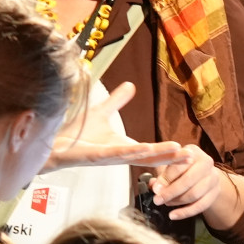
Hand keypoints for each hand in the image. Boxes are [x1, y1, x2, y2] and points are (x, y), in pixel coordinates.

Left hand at [43, 81, 188, 171]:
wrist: (51, 143)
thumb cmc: (75, 135)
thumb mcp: (101, 113)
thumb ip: (117, 101)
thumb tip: (131, 85)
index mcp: (122, 148)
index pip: (151, 151)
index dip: (168, 151)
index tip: (189, 150)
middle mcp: (118, 155)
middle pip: (150, 157)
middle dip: (171, 157)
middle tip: (192, 156)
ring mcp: (107, 157)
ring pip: (137, 156)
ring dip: (157, 154)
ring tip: (177, 151)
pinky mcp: (94, 155)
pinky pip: (115, 154)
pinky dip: (130, 152)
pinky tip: (144, 148)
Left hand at [149, 144, 233, 220]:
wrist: (203, 174)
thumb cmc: (182, 169)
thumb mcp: (170, 167)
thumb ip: (161, 176)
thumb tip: (154, 186)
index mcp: (192, 151)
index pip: (180, 166)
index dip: (166, 178)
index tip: (155, 189)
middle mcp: (206, 162)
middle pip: (188, 180)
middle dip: (171, 192)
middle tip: (158, 200)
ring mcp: (213, 178)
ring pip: (194, 194)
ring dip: (177, 202)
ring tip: (166, 203)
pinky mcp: (216, 192)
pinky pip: (201, 206)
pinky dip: (185, 212)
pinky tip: (174, 215)